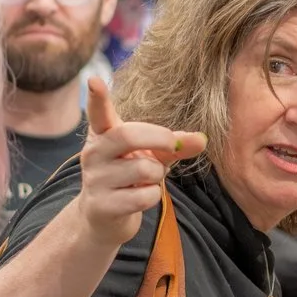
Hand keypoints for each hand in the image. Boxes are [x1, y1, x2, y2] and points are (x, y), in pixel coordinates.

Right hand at [79, 78, 205, 247]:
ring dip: (158, 175)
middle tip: (172, 143)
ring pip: (144, 169)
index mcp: (103, 134)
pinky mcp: (102, 205)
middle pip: (128, 136)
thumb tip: (203, 139)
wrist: (106, 217)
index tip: (93, 79)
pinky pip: (144, 196)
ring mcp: (95, 180)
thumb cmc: (131, 176)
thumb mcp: (152, 154)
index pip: (98, 113)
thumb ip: (175, 144)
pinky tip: (141, 197)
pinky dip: (153, 196)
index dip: (97, 97)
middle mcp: (93, 153)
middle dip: (159, 138)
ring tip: (147, 180)